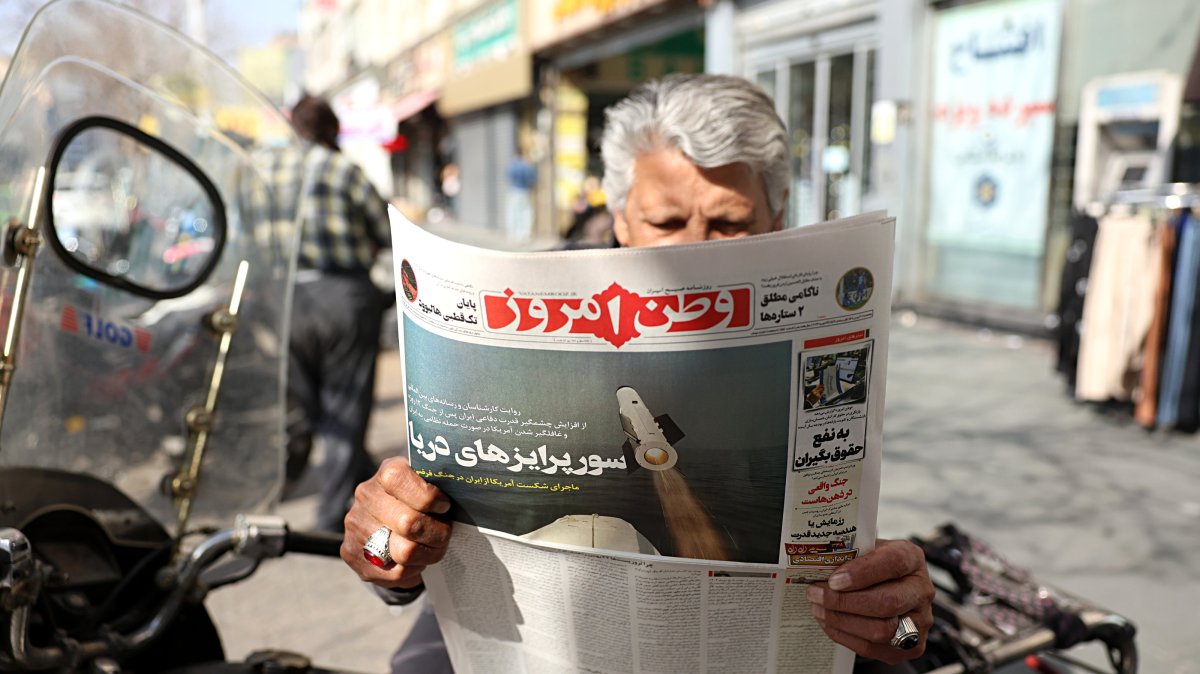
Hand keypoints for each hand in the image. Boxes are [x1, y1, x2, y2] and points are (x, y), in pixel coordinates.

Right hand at [341, 457, 452, 589]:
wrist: (387, 525)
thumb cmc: (418, 503)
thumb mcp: (428, 485)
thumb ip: (441, 485)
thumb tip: (464, 490)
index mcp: (387, 473)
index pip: (401, 480)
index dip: (429, 497)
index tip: (444, 506)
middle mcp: (366, 496)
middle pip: (409, 523)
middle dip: (437, 533)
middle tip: (444, 533)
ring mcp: (356, 526)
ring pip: (404, 552)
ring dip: (427, 554)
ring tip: (431, 548)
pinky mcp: (353, 554)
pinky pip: (395, 572)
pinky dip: (413, 569)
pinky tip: (414, 559)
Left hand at [807, 538, 934, 664]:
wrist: (888, 586)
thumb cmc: (872, 565)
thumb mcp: (864, 549)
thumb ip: (848, 555)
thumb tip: (816, 566)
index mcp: (912, 558)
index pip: (894, 563)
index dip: (862, 572)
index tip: (834, 580)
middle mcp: (921, 590)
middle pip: (888, 602)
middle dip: (845, 601)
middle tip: (816, 595)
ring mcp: (920, 621)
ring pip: (881, 630)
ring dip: (842, 621)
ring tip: (819, 609)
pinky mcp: (910, 646)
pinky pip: (874, 648)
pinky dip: (845, 636)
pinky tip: (829, 622)